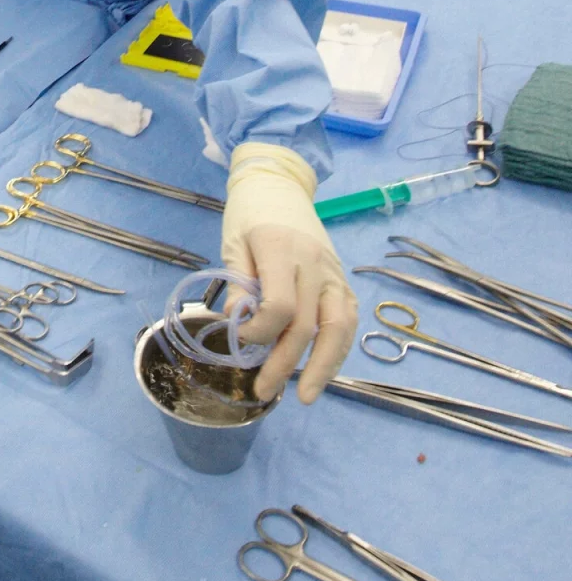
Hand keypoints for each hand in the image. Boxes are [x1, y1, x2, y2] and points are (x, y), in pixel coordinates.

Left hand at [221, 143, 357, 403]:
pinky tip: (324, 369)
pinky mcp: (341, 278)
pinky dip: (338, 347)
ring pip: (339, 326)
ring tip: (308, 396)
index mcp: (282, 250)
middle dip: (286, 363)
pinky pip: (347, 317)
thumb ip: (238, 285)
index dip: (259, 332)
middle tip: (263, 391)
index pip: (280, 306)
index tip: (238, 340)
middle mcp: (314, 263)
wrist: (279, 184)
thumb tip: (236, 327)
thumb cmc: (249, 214)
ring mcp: (333, 271)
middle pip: (308, 324)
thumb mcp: (233, 243)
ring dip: (325, 365)